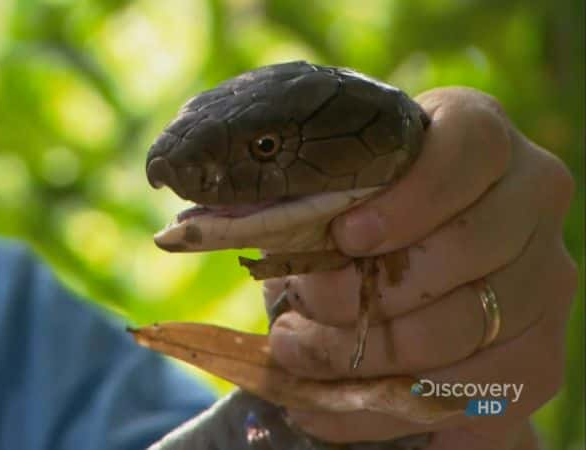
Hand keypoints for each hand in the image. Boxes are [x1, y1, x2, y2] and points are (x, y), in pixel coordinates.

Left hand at [263, 88, 576, 448]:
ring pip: (465, 326)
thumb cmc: (350, 214)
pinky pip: (475, 391)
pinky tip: (329, 400)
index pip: (468, 151)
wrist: (393, 270)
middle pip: (468, 248)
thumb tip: (274, 236)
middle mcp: (531, 199)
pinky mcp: (539, 353)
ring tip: (297, 353)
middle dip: (371, 292)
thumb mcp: (329, 193)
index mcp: (480, 135)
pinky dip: (390, 404)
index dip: (407, 200)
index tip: (345, 236)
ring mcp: (545, 278)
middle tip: (302, 309)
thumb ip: (309, 204)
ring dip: (368, 353)